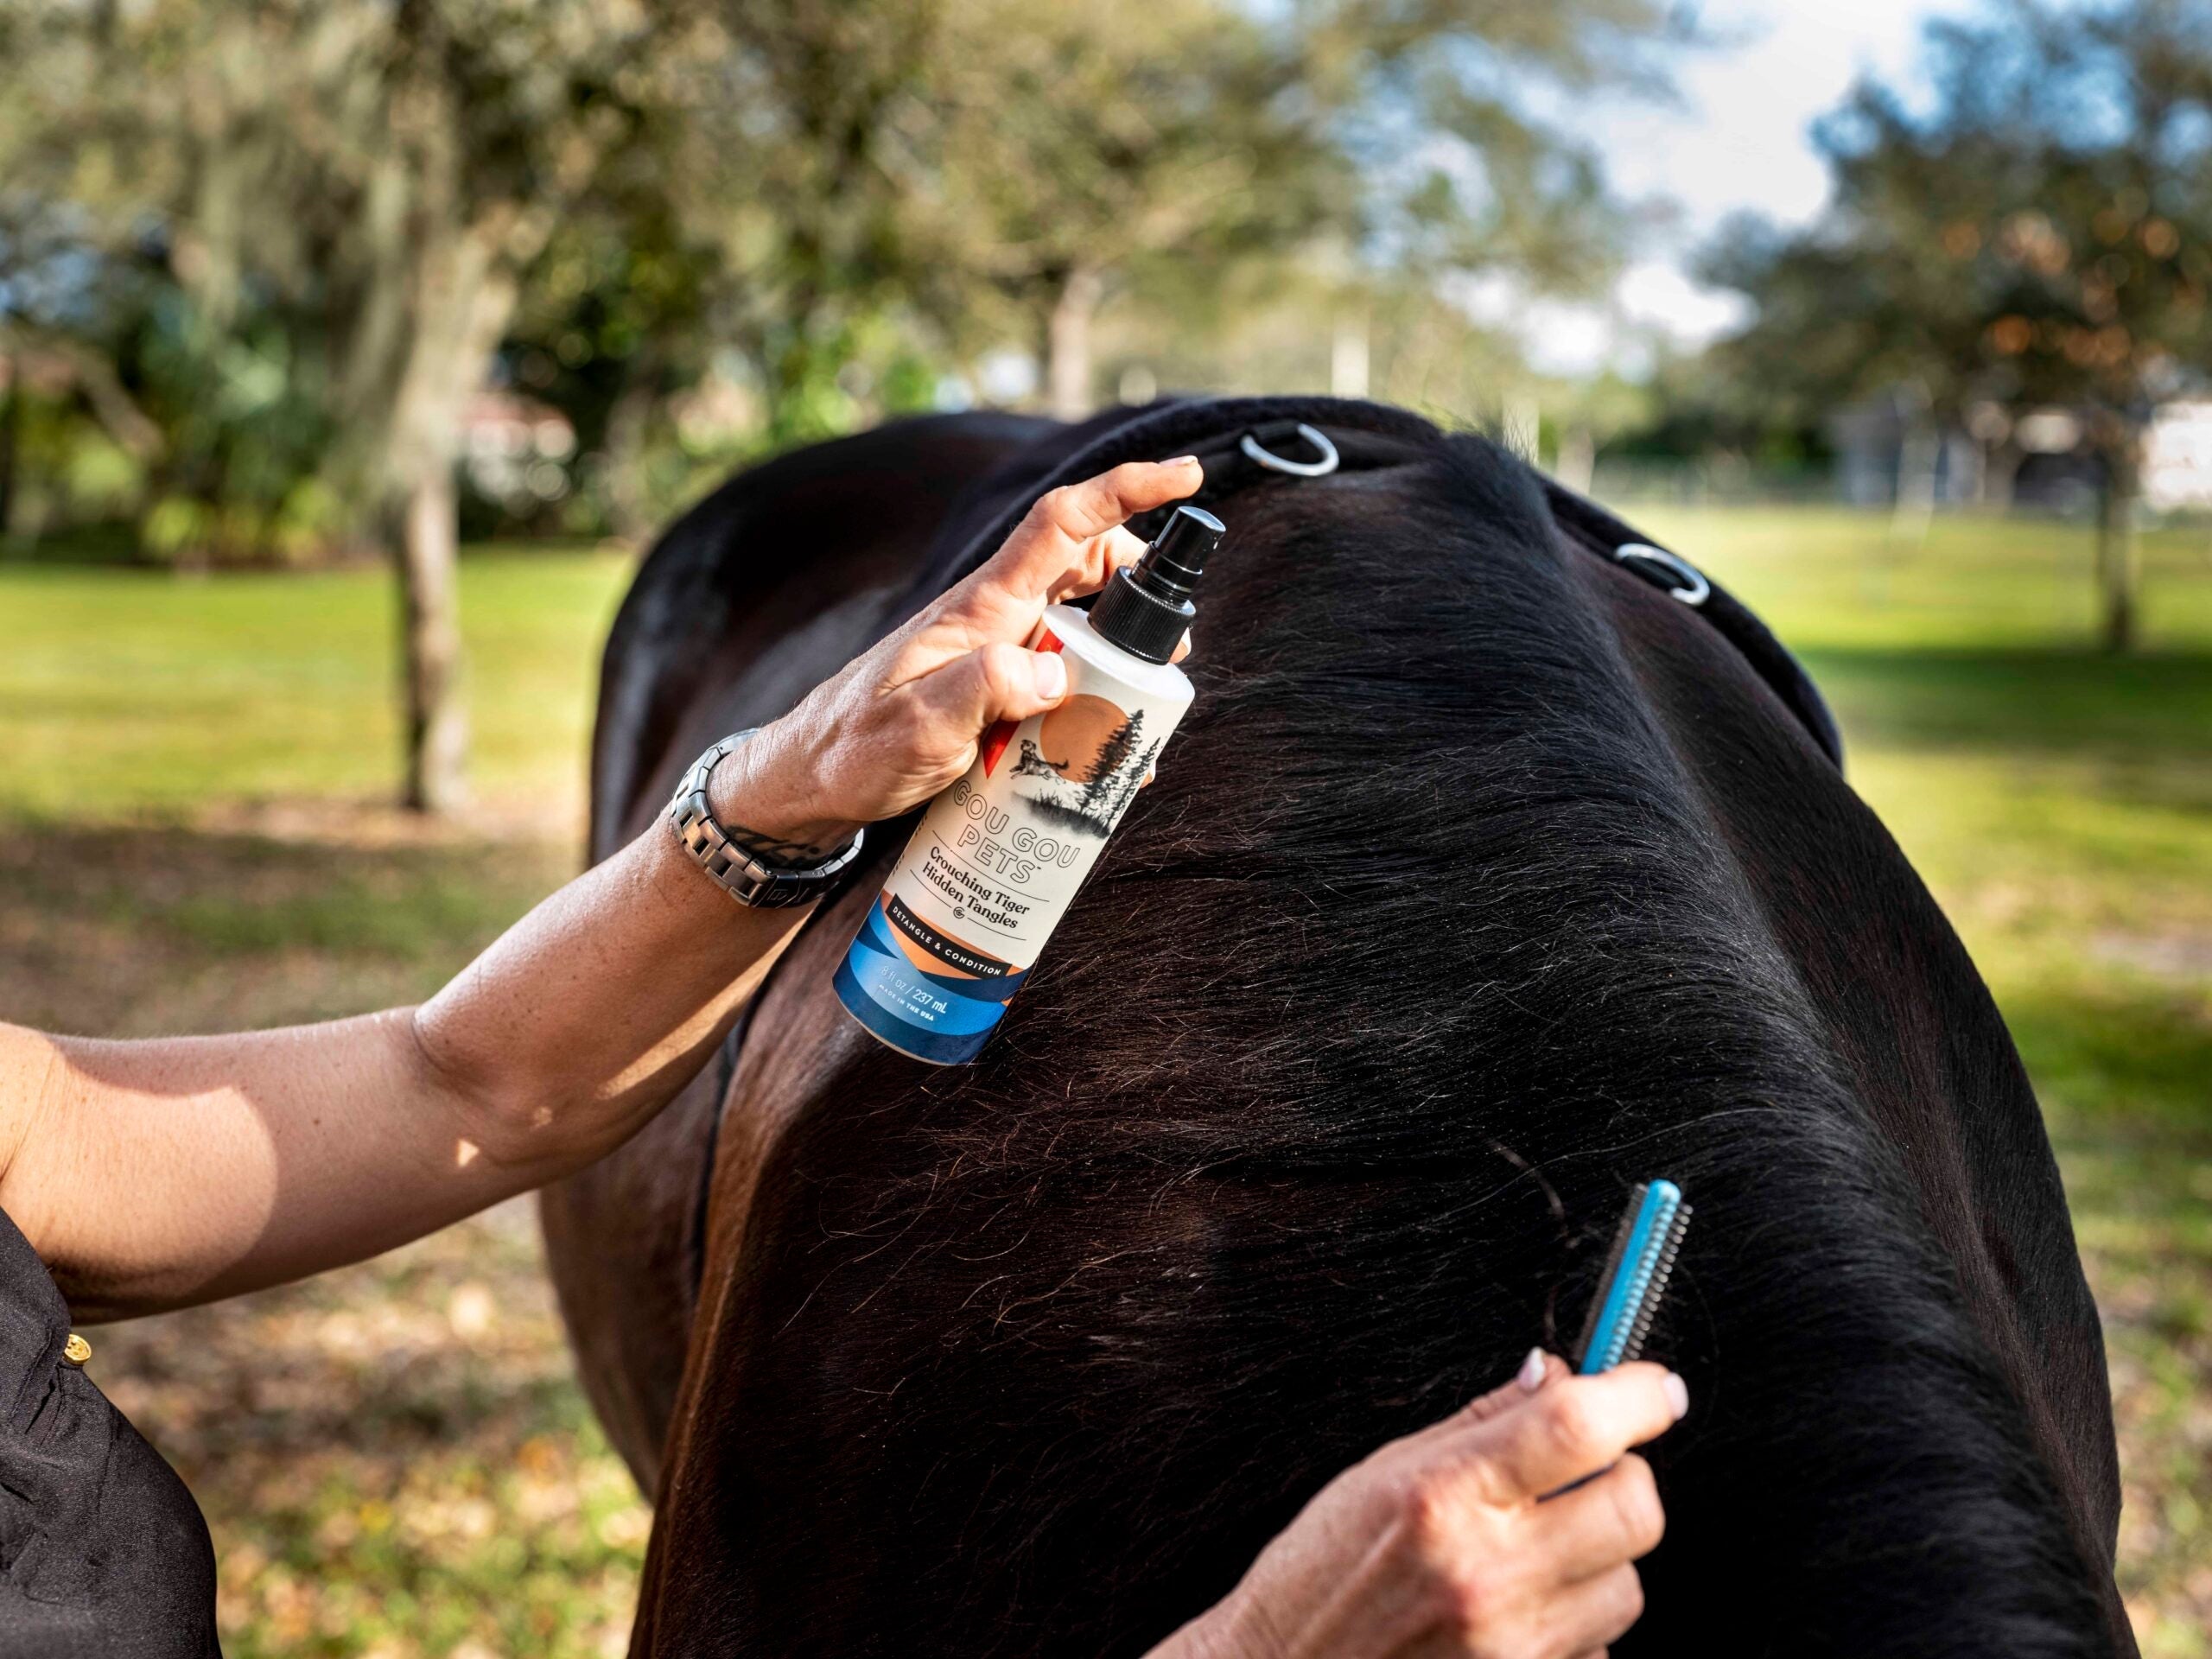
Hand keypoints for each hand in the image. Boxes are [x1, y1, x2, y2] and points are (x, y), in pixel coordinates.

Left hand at [713, 456, 1202, 851]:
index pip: (1061, 524)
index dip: (1125, 490)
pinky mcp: (994, 690)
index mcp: (981, 607)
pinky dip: (1093, 700)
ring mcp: (995, 653)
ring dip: (1122, 658)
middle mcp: (994, 618)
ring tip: (1141, 712)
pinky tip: (1101, 751)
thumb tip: (1057, 670)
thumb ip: (984, 690)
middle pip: (1086, 569)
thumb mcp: (918, 727)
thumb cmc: (854, 751)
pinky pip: (1061, 676)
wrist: (810, 783)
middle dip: (1142, 591)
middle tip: (1173, 651)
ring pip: (1081, 626)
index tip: (1186, 475)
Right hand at [1155, 1353, 1686, 1658]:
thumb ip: (1480, 1422)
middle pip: (1634, 1507)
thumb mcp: (1381, 1472)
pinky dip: (1578, 1621)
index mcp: (1444, 1495)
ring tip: (1532, 1552)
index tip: (1655, 1387)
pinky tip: (1519, 1607)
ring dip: (1600, 1558)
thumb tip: (1555, 1375)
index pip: (1575, 1428)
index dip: (1634, 1395)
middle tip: (1587, 1470)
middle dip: (1625, 1477)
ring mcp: (1514, 1644)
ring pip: (1628, 1583)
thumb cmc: (1319, 1576)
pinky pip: (1601, 1647)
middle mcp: (1487, 1572)